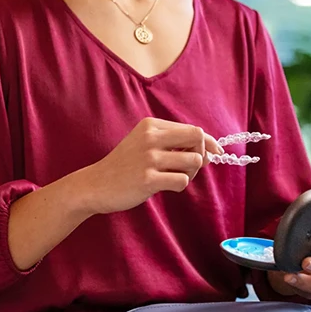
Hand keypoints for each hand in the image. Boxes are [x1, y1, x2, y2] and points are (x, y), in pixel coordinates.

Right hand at [77, 118, 223, 215]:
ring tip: (174, 178)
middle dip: (202, 155)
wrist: (95, 184)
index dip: (208, 142)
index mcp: (150, 125)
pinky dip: (179, 185)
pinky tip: (164, 186)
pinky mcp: (148, 179)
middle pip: (198, 139)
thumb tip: (210, 150)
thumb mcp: (144, 144)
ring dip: (190, 174)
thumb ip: (173, 143)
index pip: (193, 129)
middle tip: (189, 167)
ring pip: (194, 162)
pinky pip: (182, 181)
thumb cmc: (124, 166)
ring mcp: (149, 158)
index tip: (215, 153)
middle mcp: (150, 137)